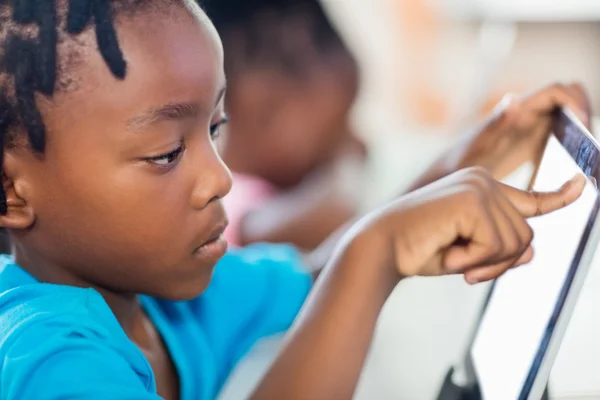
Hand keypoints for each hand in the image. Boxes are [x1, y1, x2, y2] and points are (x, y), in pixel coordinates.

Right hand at [358, 167, 584, 283]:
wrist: (381, 246)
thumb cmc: (417, 248)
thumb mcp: (466, 252)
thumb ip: (499, 249)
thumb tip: (533, 253)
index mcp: (479, 188)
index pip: (529, 198)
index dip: (558, 197)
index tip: (581, 186)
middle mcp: (482, 180)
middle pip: (525, 235)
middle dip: (498, 263)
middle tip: (466, 271)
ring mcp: (479, 186)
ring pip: (517, 243)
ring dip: (485, 264)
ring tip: (452, 260)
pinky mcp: (473, 200)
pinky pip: (497, 245)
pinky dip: (473, 260)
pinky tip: (448, 252)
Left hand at [452, 83, 591, 179]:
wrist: (448, 176)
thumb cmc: (459, 161)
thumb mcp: (476, 146)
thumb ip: (494, 124)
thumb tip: (513, 100)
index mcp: (516, 111)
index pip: (556, 91)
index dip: (575, 102)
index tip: (582, 124)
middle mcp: (526, 115)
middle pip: (568, 98)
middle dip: (583, 110)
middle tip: (589, 140)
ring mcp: (529, 128)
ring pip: (567, 115)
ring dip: (579, 127)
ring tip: (585, 153)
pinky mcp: (530, 144)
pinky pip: (560, 135)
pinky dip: (572, 143)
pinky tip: (572, 166)